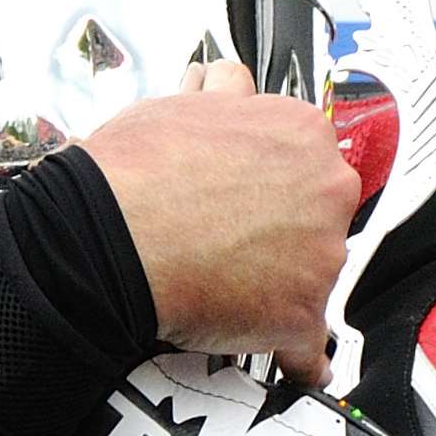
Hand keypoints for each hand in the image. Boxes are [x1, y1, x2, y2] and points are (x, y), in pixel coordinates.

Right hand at [81, 60, 357, 384]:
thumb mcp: (182, 105)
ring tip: (230, 283)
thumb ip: (224, 99)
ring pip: (317, 272)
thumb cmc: (135, 172)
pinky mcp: (302, 316)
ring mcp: (321, 255)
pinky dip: (293, 350)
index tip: (253, 189)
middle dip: (286, 224)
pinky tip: (278, 350)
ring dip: (284, 281)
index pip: (308, 152)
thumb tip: (224, 85)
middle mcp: (325, 188)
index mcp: (300, 130)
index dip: (274, 173)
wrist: (110, 234)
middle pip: (321, 211)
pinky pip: (312, 345)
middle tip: (235, 233)